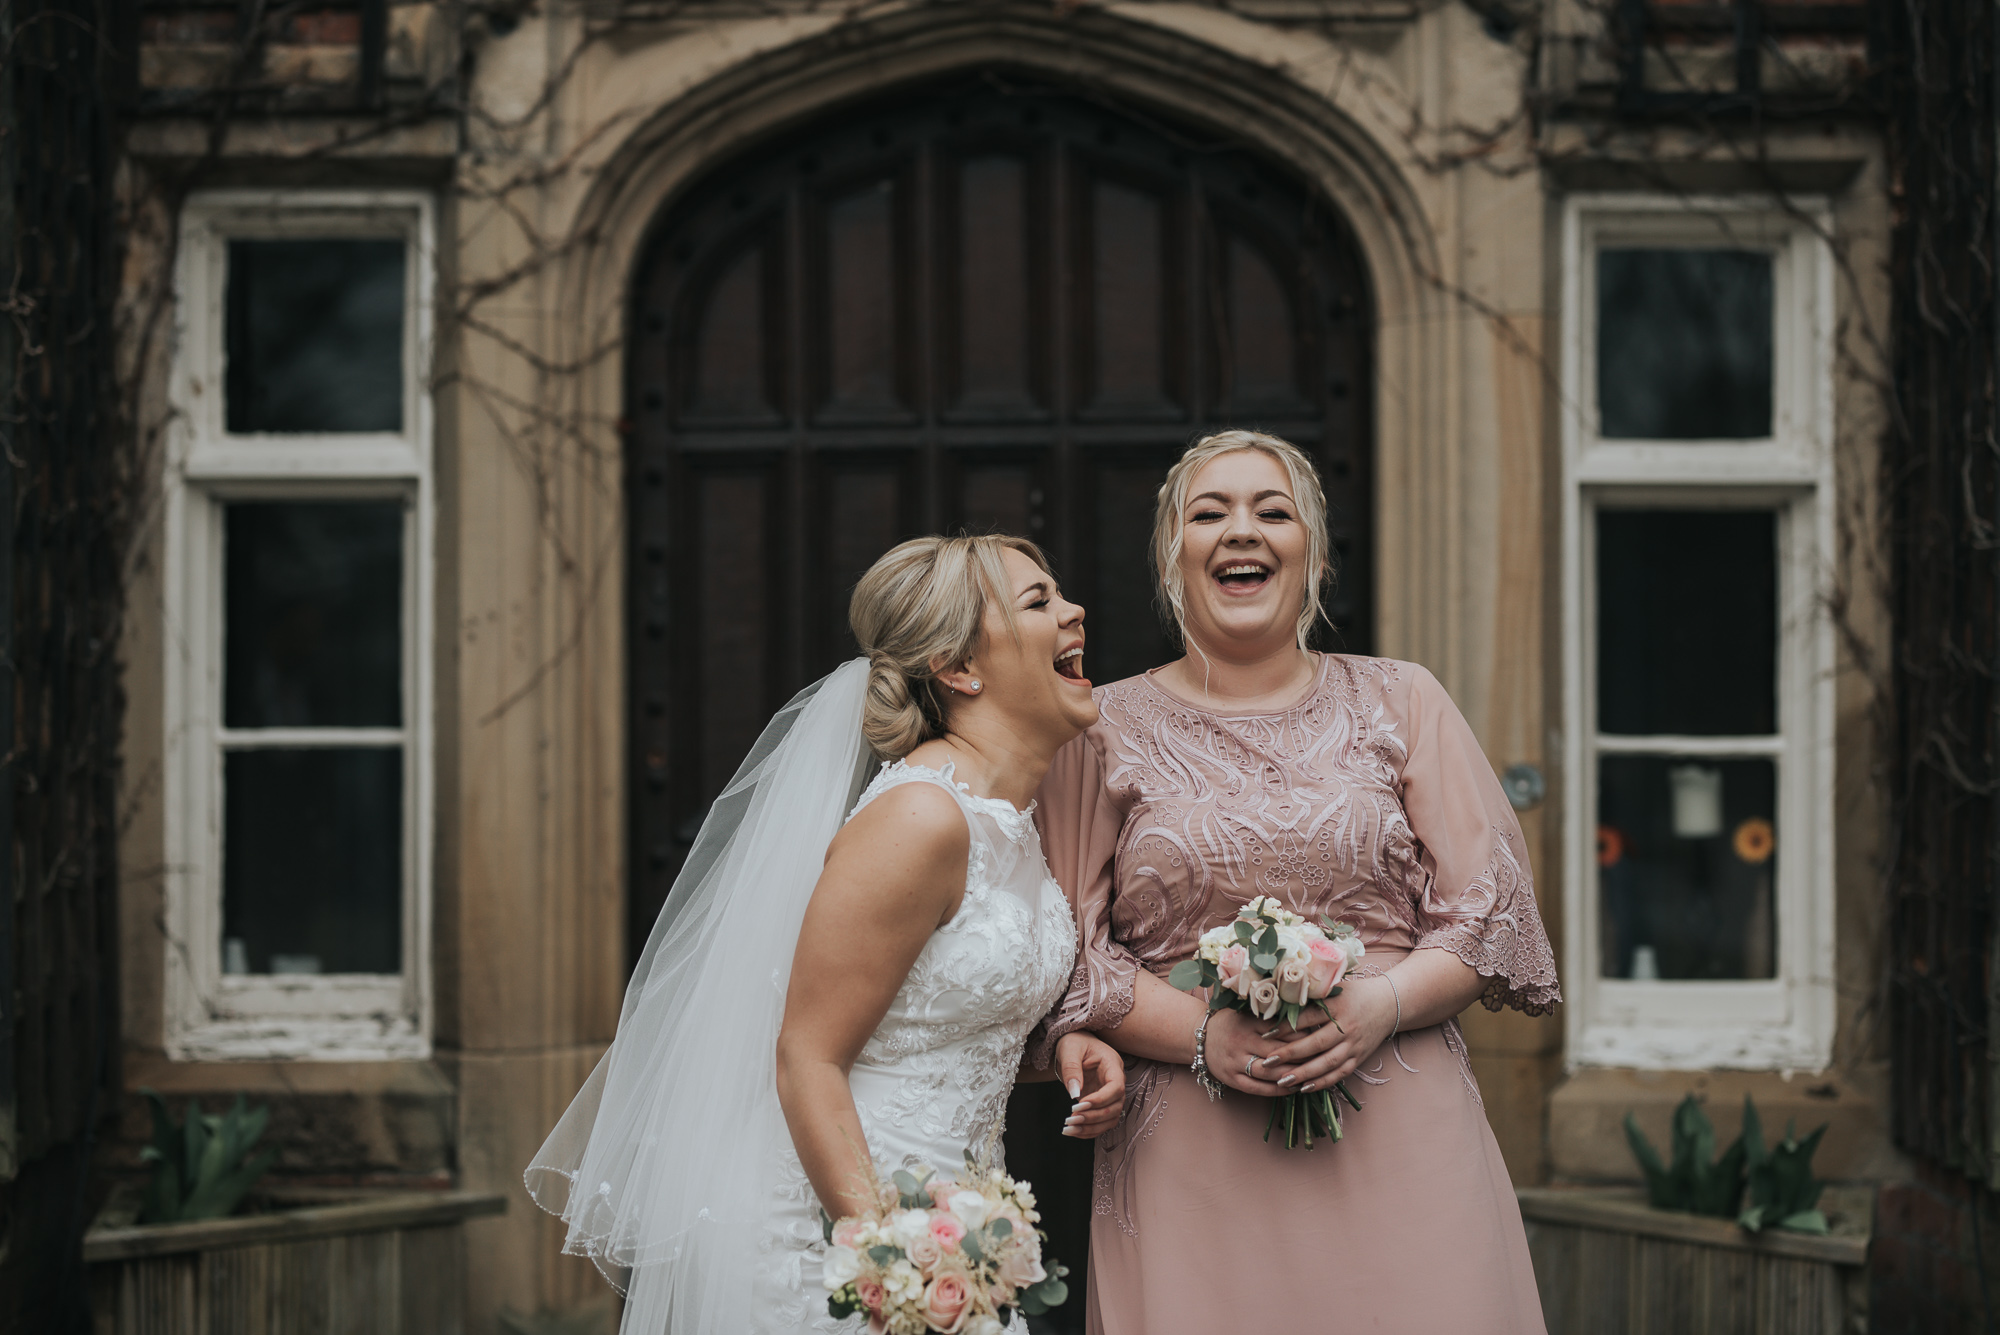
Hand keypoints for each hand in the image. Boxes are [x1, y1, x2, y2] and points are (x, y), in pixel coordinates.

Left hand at [1055, 1031, 1124, 1137]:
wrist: (1074, 1044)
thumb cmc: (1073, 1042)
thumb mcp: (1069, 1049)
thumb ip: (1072, 1069)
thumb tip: (1074, 1094)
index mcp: (1112, 1064)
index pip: (1116, 1087)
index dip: (1101, 1099)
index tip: (1080, 1104)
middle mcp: (1115, 1081)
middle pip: (1115, 1106)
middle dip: (1094, 1116)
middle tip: (1071, 1119)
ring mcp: (1110, 1094)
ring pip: (1110, 1118)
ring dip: (1091, 1127)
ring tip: (1069, 1129)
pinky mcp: (1101, 1103)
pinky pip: (1101, 1122)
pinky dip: (1089, 1130)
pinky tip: (1073, 1131)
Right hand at [1200, 1006, 1331, 1096]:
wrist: (1200, 1035)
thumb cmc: (1231, 1021)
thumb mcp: (1248, 1011)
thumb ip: (1271, 1013)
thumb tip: (1306, 1015)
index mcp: (1248, 1022)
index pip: (1280, 1029)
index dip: (1302, 1034)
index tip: (1321, 1036)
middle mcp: (1240, 1041)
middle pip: (1277, 1052)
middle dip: (1302, 1057)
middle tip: (1323, 1058)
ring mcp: (1234, 1061)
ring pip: (1269, 1072)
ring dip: (1291, 1075)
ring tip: (1311, 1075)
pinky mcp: (1231, 1078)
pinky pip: (1257, 1088)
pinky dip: (1277, 1090)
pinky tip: (1292, 1088)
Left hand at [1260, 976, 1398, 1092]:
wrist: (1388, 1003)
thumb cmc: (1355, 993)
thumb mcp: (1335, 987)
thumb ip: (1311, 993)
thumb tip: (1279, 999)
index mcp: (1338, 1005)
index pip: (1308, 1017)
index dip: (1286, 1026)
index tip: (1264, 1033)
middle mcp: (1347, 1027)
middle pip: (1316, 1044)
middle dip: (1290, 1054)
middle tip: (1267, 1062)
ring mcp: (1355, 1045)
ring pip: (1328, 1063)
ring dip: (1304, 1074)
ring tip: (1282, 1080)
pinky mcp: (1359, 1058)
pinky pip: (1340, 1074)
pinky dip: (1322, 1082)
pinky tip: (1304, 1088)